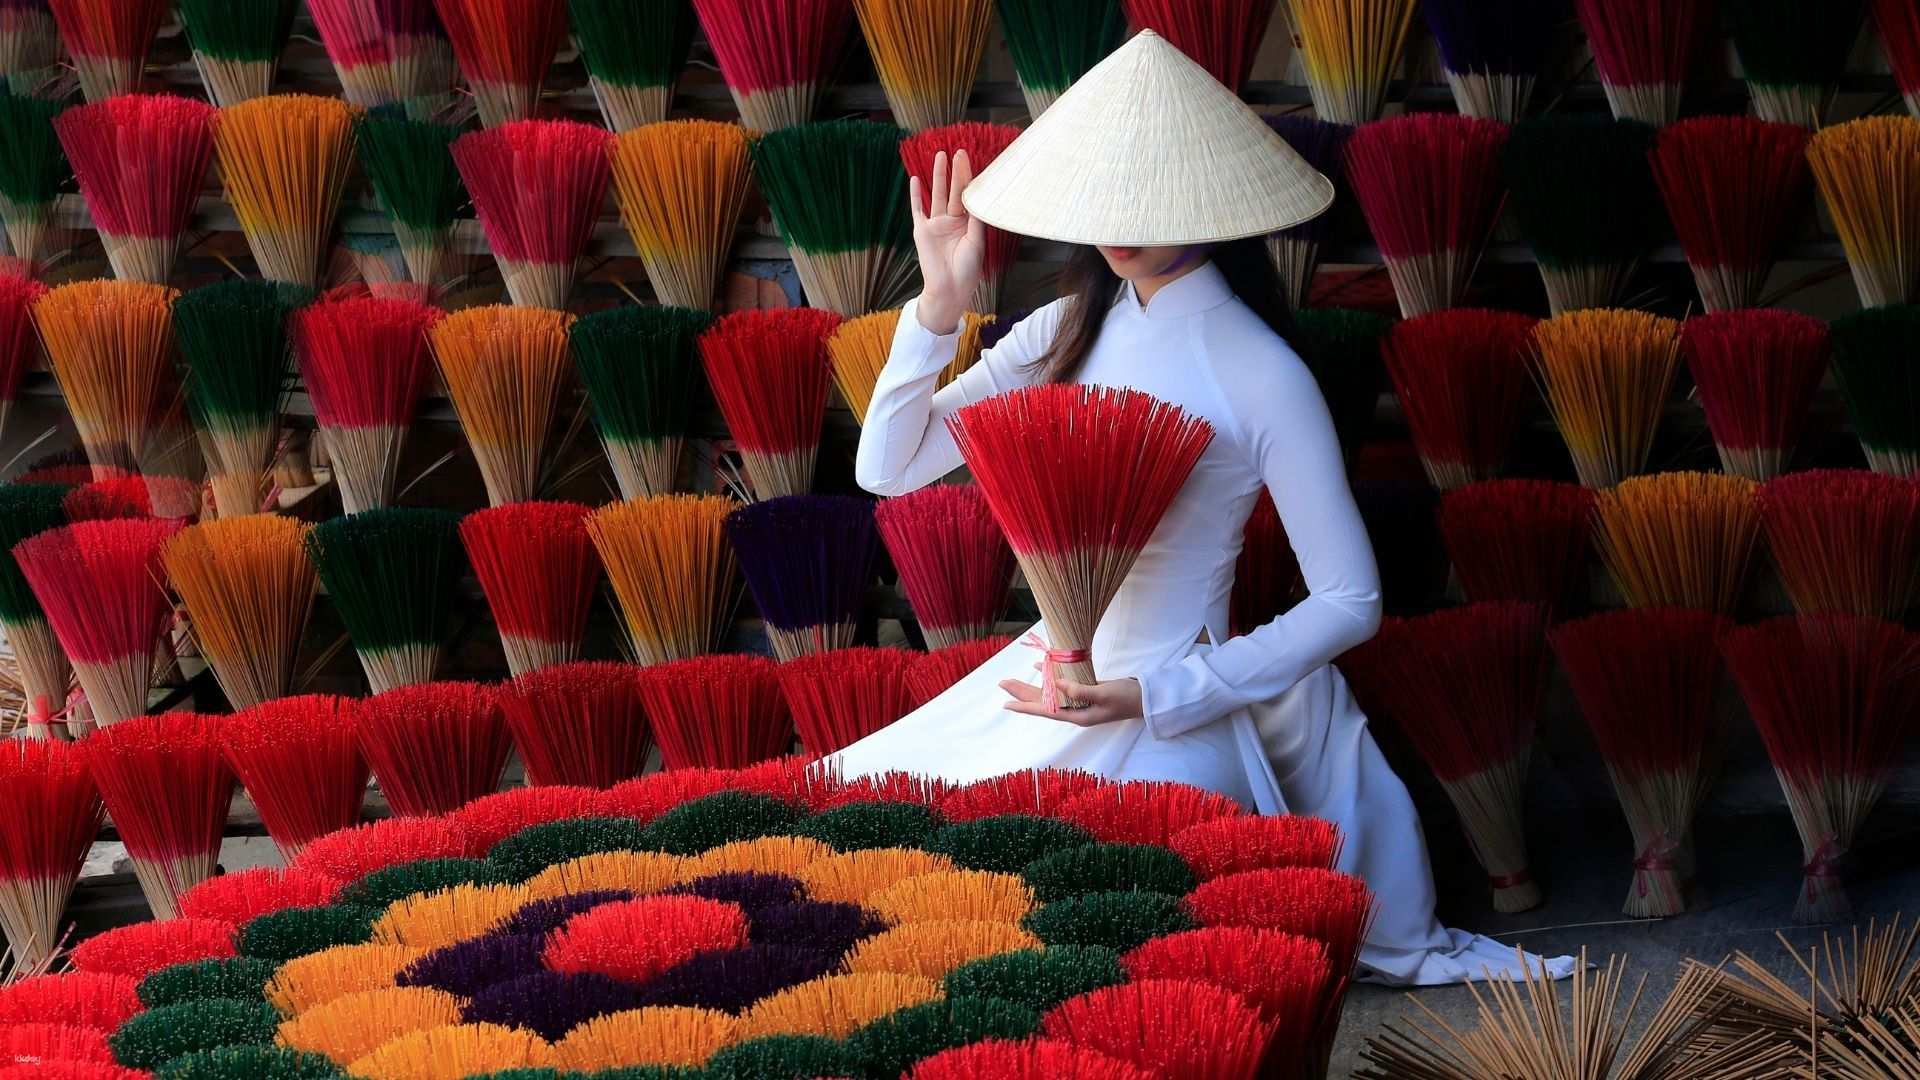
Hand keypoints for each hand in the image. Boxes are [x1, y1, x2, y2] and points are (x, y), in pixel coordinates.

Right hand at [909, 149, 986, 333]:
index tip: (972, 161)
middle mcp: (952, 221)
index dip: (970, 178)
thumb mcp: (977, 241)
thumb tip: (977, 197)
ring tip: (940, 156)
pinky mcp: (922, 230)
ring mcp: (936, 224)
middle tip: (959, 152)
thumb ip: (976, 219)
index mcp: (968, 223)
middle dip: (957, 172)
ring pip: (938, 195)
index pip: (969, 196)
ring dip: (939, 176)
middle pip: (955, 191)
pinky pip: (918, 209)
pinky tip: (915, 179)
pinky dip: (916, 195)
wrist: (950, 288)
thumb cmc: (968, 269)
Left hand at [1000, 675, 1143, 727]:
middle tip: (1002, 684)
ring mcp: (1080, 702)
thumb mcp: (1104, 694)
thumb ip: (1080, 690)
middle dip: (1022, 694)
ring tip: (1014, 681)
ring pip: (1050, 694)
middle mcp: (1075, 710)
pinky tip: (1042, 668)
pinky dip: (1051, 678)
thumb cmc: (1127, 698)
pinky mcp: (1086, 692)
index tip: (1006, 704)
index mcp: (1077, 715)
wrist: (1147, 698)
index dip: (1025, 707)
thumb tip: (1056, 685)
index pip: (1045, 711)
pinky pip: (1062, 686)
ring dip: (1033, 687)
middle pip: (1043, 703)